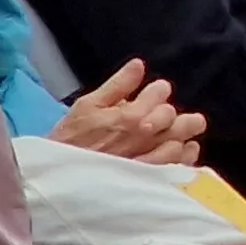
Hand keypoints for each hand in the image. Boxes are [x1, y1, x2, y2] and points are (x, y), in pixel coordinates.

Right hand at [49, 59, 205, 164]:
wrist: (61, 179)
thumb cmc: (70, 141)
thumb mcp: (87, 107)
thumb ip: (117, 85)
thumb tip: (139, 65)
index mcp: (132, 115)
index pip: (161, 92)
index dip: (156, 91)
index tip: (149, 96)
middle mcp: (148, 136)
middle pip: (177, 116)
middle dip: (168, 113)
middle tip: (158, 117)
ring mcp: (154, 158)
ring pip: (184, 140)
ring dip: (179, 135)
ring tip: (169, 134)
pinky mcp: (155, 177)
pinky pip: (182, 165)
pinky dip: (184, 156)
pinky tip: (177, 151)